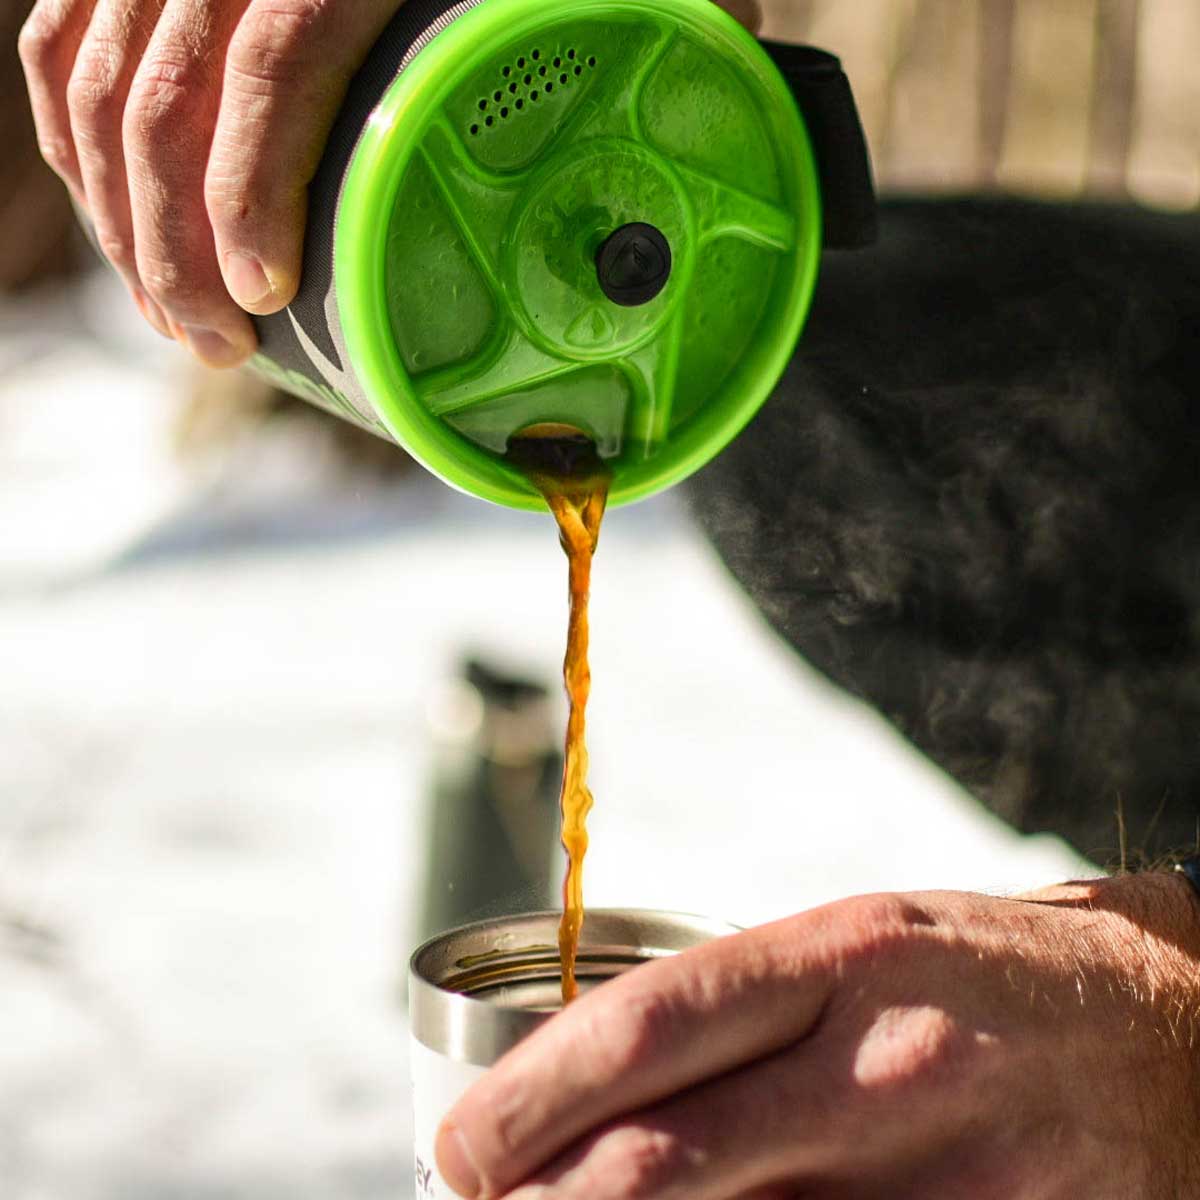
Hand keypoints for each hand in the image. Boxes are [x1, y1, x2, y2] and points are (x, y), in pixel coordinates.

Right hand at [19, 0, 761, 367]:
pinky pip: (72, 28)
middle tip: (220, 345)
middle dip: (169, 238)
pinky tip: (124, 213)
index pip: (271, 55)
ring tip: (180, 313)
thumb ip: (680, 41)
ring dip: (118, 204)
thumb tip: (700, 188)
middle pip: (156, 78)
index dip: (248, 192)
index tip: (264, 301)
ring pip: (92, 62)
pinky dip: (81, 131)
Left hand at [436, 874, 1199, 1198]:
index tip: (462, 1140)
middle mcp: (883, 1060)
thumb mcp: (856, 952)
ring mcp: (943, 1171)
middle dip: (547, 1198)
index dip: (538, 1091)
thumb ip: (745, 1024)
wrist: (1163, 1025)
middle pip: (672, 1156)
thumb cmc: (972, 978)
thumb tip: (601, 1105)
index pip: (653, 1024)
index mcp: (840, 954)